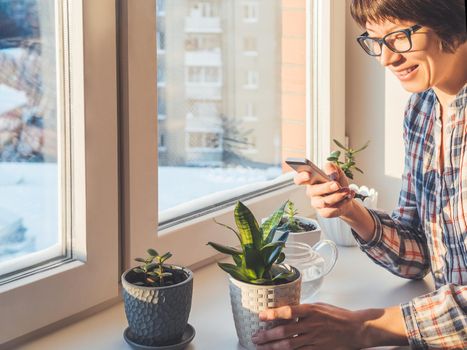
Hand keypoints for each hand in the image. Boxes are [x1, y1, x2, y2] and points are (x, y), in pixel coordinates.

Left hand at [251, 303, 365, 349]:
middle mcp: (311, 325)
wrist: (356, 329)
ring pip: (289, 345)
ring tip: (261, 347)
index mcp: (311, 311)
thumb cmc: (338, 316)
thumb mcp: (319, 306)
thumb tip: (287, 311)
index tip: (260, 315)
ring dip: (273, 347)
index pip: (288, 311)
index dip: (273, 314)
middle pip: (285, 331)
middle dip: (267, 335)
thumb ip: (303, 310)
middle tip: (255, 337)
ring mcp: (314, 339)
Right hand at [294, 162, 354, 217]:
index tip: (308, 174)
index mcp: (311, 180)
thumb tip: (330, 171)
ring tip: (347, 191)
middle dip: (326, 187)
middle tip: (337, 185)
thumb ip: (332, 167)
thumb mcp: (337, 172)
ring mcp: (316, 203)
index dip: (301, 177)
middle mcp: (311, 192)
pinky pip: (331, 209)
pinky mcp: (324, 212)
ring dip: (337, 196)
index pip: (299, 179)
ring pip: (323, 202)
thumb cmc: (338, 183)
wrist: (346, 196)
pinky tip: (348, 197)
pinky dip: (342, 203)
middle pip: (313, 191)